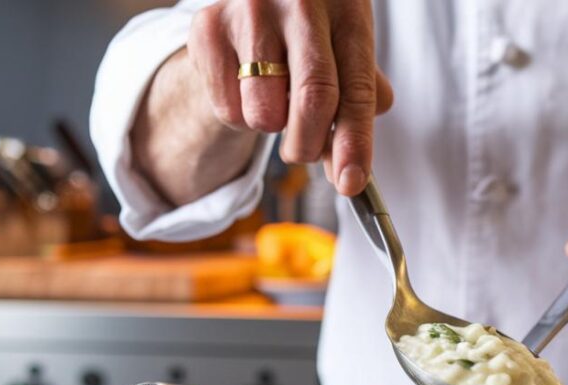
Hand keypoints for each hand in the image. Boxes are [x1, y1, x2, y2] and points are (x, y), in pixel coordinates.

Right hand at [187, 0, 393, 194]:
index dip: (355, 143)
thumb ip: (359, 103)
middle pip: (313, 101)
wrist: (257, 0)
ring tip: (275, 100)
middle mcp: (301, 3)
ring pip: (265, 114)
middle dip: (310, 147)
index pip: (356, 90)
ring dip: (273, 125)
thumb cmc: (313, 35)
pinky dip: (241, 115)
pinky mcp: (209, 28)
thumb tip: (350, 169)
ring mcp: (251, 11)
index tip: (351, 183)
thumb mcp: (347, 53)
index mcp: (346, 10)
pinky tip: (247, 87)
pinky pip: (229, 109)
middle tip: (307, 153)